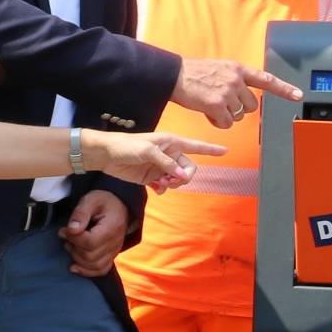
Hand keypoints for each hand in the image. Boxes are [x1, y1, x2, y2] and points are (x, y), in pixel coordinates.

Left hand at [60, 190, 130, 276]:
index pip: (90, 242)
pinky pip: (101, 270)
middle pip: (90, 256)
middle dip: (73, 247)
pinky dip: (86, 271)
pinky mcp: (111, 256)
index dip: (73, 238)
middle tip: (66, 235)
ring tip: (70, 245)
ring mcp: (114, 251)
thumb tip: (71, 230)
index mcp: (112, 227)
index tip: (64, 230)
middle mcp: (115, 242)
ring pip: (94, 265)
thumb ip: (80, 213)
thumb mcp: (90, 200)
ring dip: (77, 258)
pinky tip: (74, 267)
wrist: (118, 205)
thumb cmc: (103, 201)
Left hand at [88, 130, 224, 189]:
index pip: (196, 146)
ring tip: (161, 184)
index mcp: (171, 142)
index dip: (210, 149)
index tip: (225, 150)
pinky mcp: (153, 176)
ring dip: (173, 184)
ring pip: (178, 179)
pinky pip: (166, 186)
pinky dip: (164, 189)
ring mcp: (162, 166)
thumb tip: (182, 176)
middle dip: (184, 177)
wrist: (106, 155)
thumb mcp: (148, 151)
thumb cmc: (126, 146)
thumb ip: (166, 163)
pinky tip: (156, 188)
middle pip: (189, 168)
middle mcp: (170, 154)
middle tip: (172, 181)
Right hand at [170, 58, 305, 129]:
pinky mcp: (217, 105)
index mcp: (239, 69)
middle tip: (222, 102)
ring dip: (227, 115)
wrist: (175, 75)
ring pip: (239, 116)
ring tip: (212, 104)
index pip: (266, 80)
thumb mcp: (221, 68)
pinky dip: (217, 122)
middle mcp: (236, 80)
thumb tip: (247, 95)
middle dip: (239, 108)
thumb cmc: (196, 73)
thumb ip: (237, 79)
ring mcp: (227, 92)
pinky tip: (208, 112)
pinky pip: (226, 123)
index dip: (284, 89)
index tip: (298, 95)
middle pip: (251, 106)